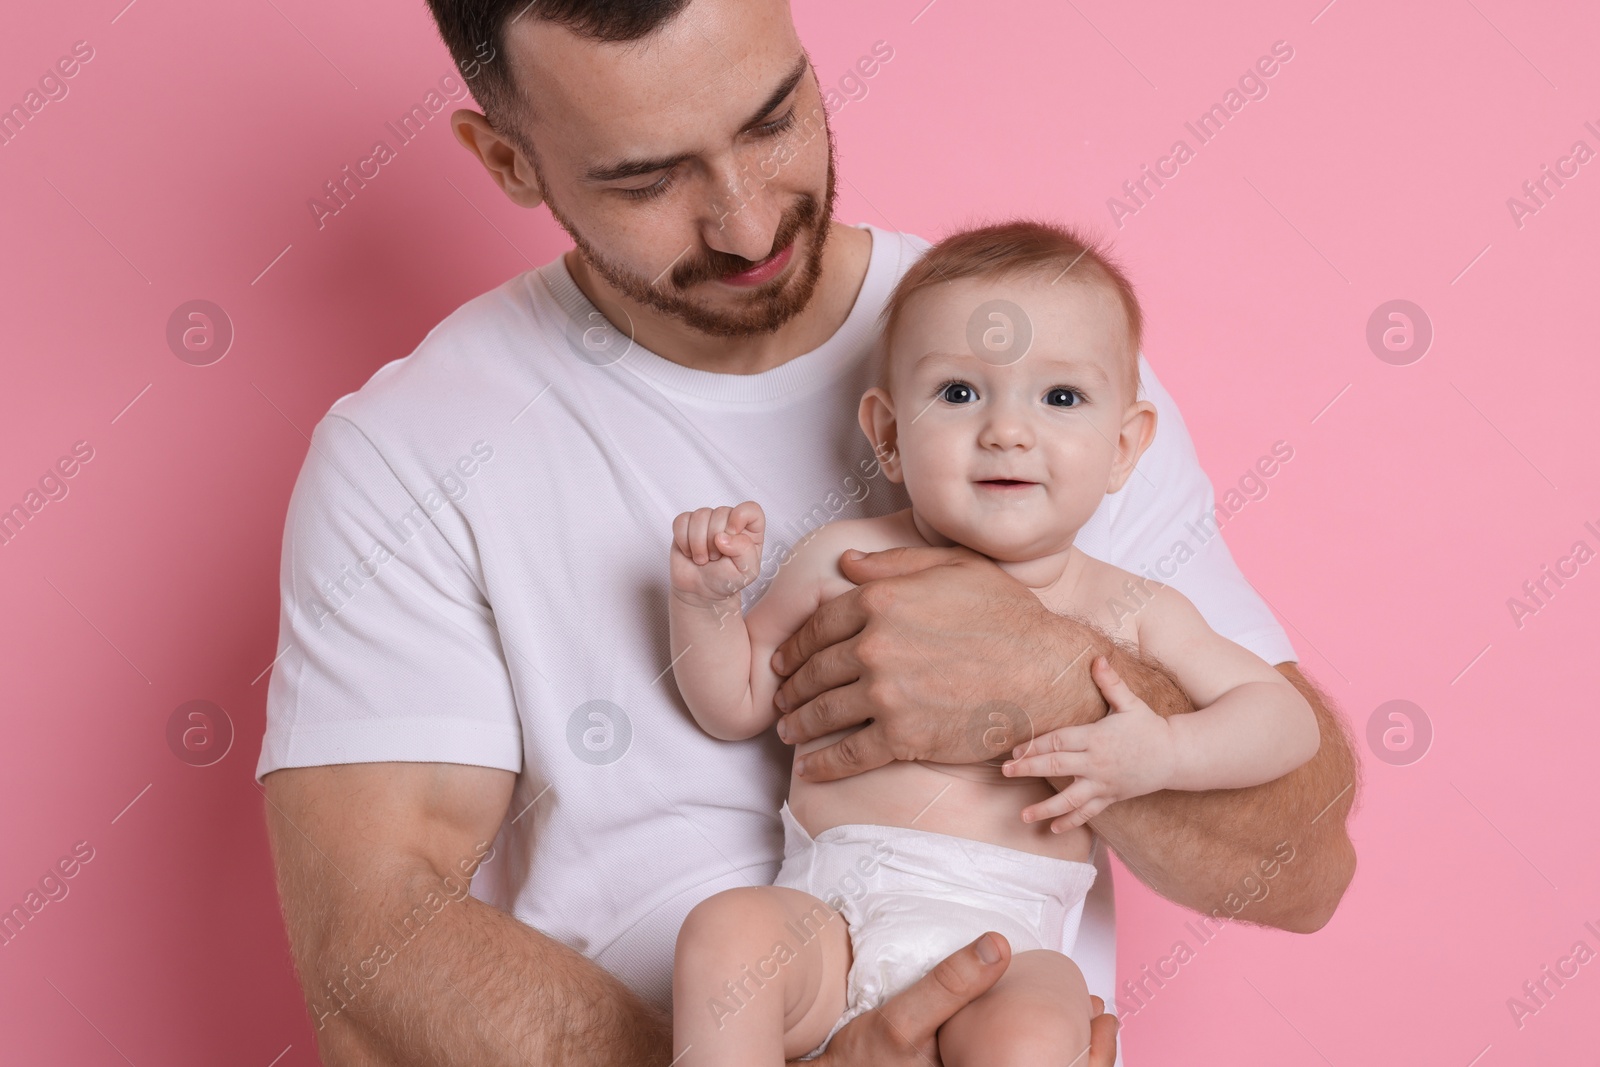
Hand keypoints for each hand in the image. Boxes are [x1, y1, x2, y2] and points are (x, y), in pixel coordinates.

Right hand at [670, 501, 764, 608]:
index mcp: (750, 530)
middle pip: (721, 512)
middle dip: (715, 541)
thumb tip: (722, 536)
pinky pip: (681, 521)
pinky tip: (689, 552)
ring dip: (698, 543)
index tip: (732, 535)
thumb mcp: (746, 572)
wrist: (701, 591)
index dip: (739, 518)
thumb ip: (744, 551)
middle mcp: (729, 520)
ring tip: (703, 558)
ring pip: (700, 516)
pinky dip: (683, 540)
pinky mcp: (687, 524)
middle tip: (715, 558)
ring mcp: (707, 520)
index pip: (751, 509)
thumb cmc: (726, 580)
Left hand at [771, 546, 1107, 780]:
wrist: (1046, 674)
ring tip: (789, 730)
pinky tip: (810, 768)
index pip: (820, 625)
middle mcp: (875, 646)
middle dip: (793, 686)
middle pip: (816, 670)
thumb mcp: (954, 569)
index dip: (796, 645)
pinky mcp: (903, 737)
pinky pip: (850, 754)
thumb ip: (895, 564)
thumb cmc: (1007, 616)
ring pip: (825, 711)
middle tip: (781, 697)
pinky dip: (823, 764)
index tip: (785, 660)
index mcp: (881, 601)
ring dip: (800, 723)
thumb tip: (847, 562)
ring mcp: (886, 695)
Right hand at [802, 932, 1116, 1065]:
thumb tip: (997, 945)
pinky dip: (1036, 1059)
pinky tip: (1040, 1041)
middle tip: (1104, 1015)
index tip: (1103, 1014)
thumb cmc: (862, 1056)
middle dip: (1086, 1054)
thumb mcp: (902, 1018)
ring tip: (1085, 1026)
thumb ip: (949, 985)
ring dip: (1065, 1058)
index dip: (1090, 1054)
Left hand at [1002, 656, 1177, 831]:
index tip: (1015, 749)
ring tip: (1024, 815)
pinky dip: (1071, 822)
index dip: (1036, 745)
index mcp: (1097, 738)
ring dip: (1046, 808)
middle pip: (1057, 766)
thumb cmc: (1149, 727)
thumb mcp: (1131, 703)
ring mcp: (1103, 784)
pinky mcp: (1111, 798)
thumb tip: (1097, 658)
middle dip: (1029, 769)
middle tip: (1006, 771)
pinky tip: (1053, 829)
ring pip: (1070, 799)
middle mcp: (1097, 763)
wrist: (1176, 756)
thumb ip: (1111, 683)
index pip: (1060, 741)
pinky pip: (1088, 812)